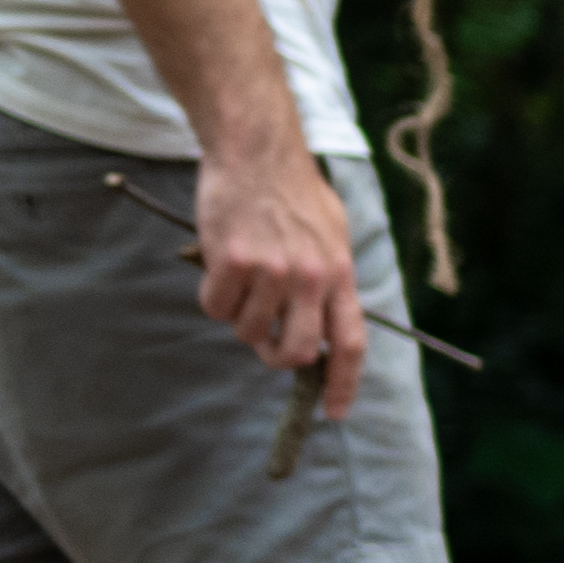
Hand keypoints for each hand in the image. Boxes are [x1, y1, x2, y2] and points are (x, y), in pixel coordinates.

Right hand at [191, 136, 368, 418]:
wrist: (257, 151)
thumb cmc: (293, 191)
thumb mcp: (333, 232)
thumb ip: (331, 278)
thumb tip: (324, 324)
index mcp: (340, 273)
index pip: (350, 343)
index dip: (344, 384)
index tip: (335, 412)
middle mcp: (311, 277)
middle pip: (296, 352)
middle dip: (277, 358)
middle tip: (265, 344)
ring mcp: (272, 271)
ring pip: (247, 331)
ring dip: (239, 317)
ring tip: (241, 278)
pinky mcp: (232, 262)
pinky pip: (216, 308)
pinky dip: (213, 297)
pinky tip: (219, 266)